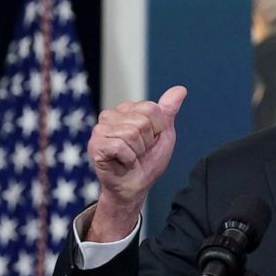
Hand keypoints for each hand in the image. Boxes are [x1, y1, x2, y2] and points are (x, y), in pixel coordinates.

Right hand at [86, 86, 186, 240]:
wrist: (135, 186)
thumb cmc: (148, 161)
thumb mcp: (164, 134)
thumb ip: (168, 111)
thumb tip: (181, 89)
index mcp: (127, 109)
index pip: (152, 108)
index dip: (158, 129)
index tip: (150, 140)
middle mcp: (111, 115)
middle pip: (142, 121)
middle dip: (147, 142)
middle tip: (139, 152)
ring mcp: (100, 129)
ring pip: (131, 133)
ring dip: (137, 151)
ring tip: (131, 157)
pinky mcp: (95, 145)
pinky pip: (120, 146)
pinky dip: (128, 158)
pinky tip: (122, 162)